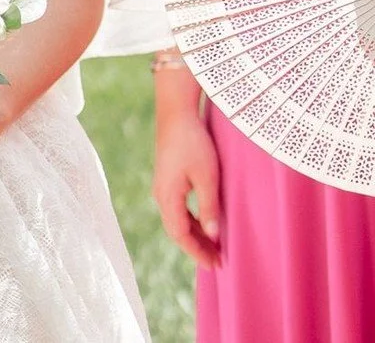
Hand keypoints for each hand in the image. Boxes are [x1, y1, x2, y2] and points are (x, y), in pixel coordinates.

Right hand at [152, 111, 220, 267]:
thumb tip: (213, 236)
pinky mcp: (166, 178)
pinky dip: (191, 220)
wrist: (176, 113)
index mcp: (167, 196)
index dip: (197, 252)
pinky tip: (205, 223)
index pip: (180, 235)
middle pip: (176, 230)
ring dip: (194, 234)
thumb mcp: (206, 176)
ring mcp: (162, 186)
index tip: (215, 265)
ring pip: (177, 220)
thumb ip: (209, 207)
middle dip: (196, 247)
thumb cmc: (193, 142)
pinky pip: (177, 208)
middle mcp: (160, 194)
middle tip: (217, 261)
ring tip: (214, 246)